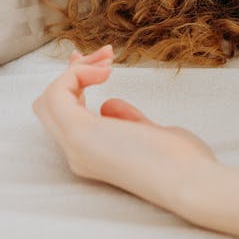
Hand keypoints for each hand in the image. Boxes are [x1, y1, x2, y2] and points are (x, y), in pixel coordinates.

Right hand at [33, 47, 217, 217]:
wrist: (191, 182)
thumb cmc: (182, 163)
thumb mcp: (150, 134)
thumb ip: (127, 120)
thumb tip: (108, 105)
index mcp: (93, 155)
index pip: (66, 116)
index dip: (76, 85)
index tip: (99, 64)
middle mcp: (77, 153)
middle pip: (50, 105)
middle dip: (73, 73)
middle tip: (104, 56)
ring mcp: (75, 145)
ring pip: (48, 99)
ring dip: (77, 70)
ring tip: (108, 62)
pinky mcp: (79, 133)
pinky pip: (57, 94)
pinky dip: (76, 74)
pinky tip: (105, 72)